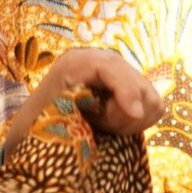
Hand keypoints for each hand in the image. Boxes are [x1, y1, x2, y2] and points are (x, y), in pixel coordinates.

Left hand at [1, 47, 161, 149]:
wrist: (37, 130)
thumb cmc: (38, 125)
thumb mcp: (49, 117)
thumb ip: (78, 114)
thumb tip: (106, 116)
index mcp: (75, 63)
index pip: (110, 67)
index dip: (126, 89)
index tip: (132, 114)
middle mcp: (102, 62)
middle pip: (137, 83)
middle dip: (125, 113)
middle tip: (101, 127)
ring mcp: (120, 75)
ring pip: (150, 98)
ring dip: (131, 120)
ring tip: (103, 126)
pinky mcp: (132, 91)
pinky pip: (154, 107)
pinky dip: (140, 122)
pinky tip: (116, 126)